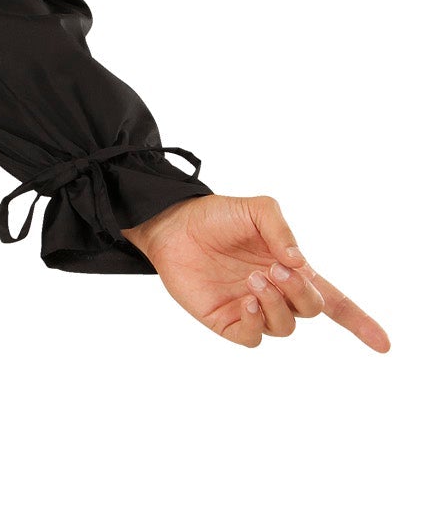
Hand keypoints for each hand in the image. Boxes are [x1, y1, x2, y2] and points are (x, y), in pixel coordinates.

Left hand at [121, 193, 389, 350]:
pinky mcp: (227, 320)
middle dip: (301, 292)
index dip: (360, 322)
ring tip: (254, 278)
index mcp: (290, 268)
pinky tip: (243, 298)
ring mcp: (251, 308)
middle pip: (312, 309)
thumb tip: (299, 263)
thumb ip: (281, 229)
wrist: (170, 223)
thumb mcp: (255, 209)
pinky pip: (253, 336)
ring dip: (277, 303)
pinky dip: (255, 320)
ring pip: (285, 326)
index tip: (384, 344)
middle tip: (274, 269)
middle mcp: (275, 292)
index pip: (334, 301)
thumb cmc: (215, 216)